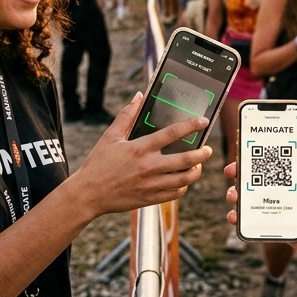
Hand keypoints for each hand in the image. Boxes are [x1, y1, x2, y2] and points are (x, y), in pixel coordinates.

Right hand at [69, 92, 211, 217]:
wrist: (88, 194)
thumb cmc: (98, 163)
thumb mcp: (110, 137)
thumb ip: (126, 116)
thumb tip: (138, 97)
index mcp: (140, 148)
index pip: (172, 133)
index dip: (191, 125)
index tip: (203, 122)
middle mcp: (149, 166)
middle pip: (186, 160)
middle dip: (202, 154)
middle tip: (208, 149)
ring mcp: (151, 185)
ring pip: (185, 179)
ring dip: (195, 171)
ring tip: (197, 165)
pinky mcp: (150, 199)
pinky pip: (175, 194)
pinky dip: (183, 187)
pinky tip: (183, 181)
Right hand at [224, 137, 296, 264]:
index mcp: (292, 179)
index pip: (270, 164)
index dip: (255, 158)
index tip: (242, 152)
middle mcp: (282, 192)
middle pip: (255, 180)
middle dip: (239, 175)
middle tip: (230, 173)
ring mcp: (276, 208)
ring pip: (250, 199)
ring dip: (236, 195)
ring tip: (233, 196)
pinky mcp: (272, 224)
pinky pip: (252, 220)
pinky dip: (240, 218)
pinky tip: (234, 217)